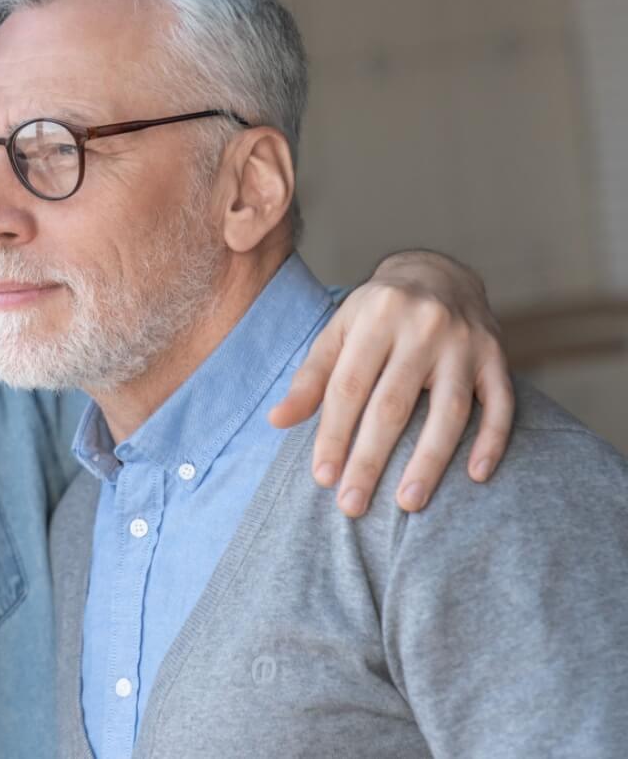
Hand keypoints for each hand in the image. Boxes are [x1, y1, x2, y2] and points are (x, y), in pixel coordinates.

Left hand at [267, 250, 513, 516]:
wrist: (439, 273)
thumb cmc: (376, 313)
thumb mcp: (339, 331)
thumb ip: (311, 377)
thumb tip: (276, 421)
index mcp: (375, 318)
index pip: (349, 387)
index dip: (334, 434)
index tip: (323, 477)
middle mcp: (422, 327)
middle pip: (393, 405)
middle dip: (370, 459)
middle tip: (352, 505)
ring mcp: (465, 343)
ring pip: (449, 410)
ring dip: (428, 461)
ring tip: (408, 504)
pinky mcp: (497, 357)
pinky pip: (501, 404)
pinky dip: (492, 440)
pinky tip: (476, 476)